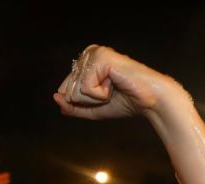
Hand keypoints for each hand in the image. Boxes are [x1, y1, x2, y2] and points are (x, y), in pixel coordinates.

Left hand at [54, 45, 180, 119]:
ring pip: (75, 91)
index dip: (84, 101)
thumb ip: (71, 107)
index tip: (104, 95)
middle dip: (89, 100)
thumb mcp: (91, 109)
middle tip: (110, 92)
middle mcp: (88, 54)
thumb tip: (55, 97)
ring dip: (95, 98)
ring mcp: (94, 54)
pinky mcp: (100, 58)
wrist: (148, 100)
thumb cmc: (123, 101)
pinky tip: (114, 84)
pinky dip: (99, 94)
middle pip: (68, 91)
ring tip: (112, 87)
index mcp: (85, 62)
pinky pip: (84, 88)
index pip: (65, 90)